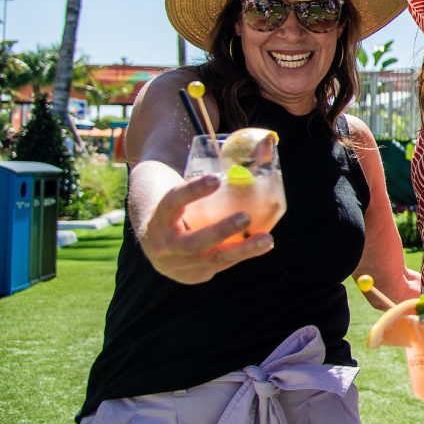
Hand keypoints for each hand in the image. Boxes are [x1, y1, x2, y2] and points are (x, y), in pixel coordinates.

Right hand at [139, 174, 274, 283]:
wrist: (156, 242)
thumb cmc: (179, 209)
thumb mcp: (179, 195)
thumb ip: (204, 181)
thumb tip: (256, 148)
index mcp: (159, 217)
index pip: (174, 201)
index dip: (193, 191)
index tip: (215, 179)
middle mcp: (163, 245)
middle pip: (192, 242)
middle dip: (220, 231)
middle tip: (245, 216)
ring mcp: (176, 265)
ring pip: (212, 260)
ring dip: (242, 250)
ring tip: (268, 239)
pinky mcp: (192, 276)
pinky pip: (220, 265)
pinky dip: (242, 255)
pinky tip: (263, 244)